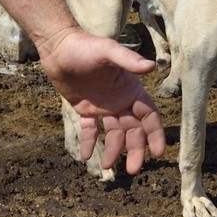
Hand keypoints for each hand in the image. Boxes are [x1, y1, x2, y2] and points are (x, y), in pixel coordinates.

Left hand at [38, 28, 164, 174]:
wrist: (58, 47)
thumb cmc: (86, 46)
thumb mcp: (108, 51)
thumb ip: (128, 60)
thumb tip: (151, 67)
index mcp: (131, 89)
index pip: (149, 116)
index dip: (155, 134)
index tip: (157, 152)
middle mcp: (121, 101)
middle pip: (134, 131)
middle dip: (135, 150)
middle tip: (131, 170)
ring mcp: (104, 106)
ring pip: (114, 134)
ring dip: (113, 150)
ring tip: (105, 166)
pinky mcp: (86, 109)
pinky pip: (91, 130)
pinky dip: (90, 142)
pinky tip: (87, 155)